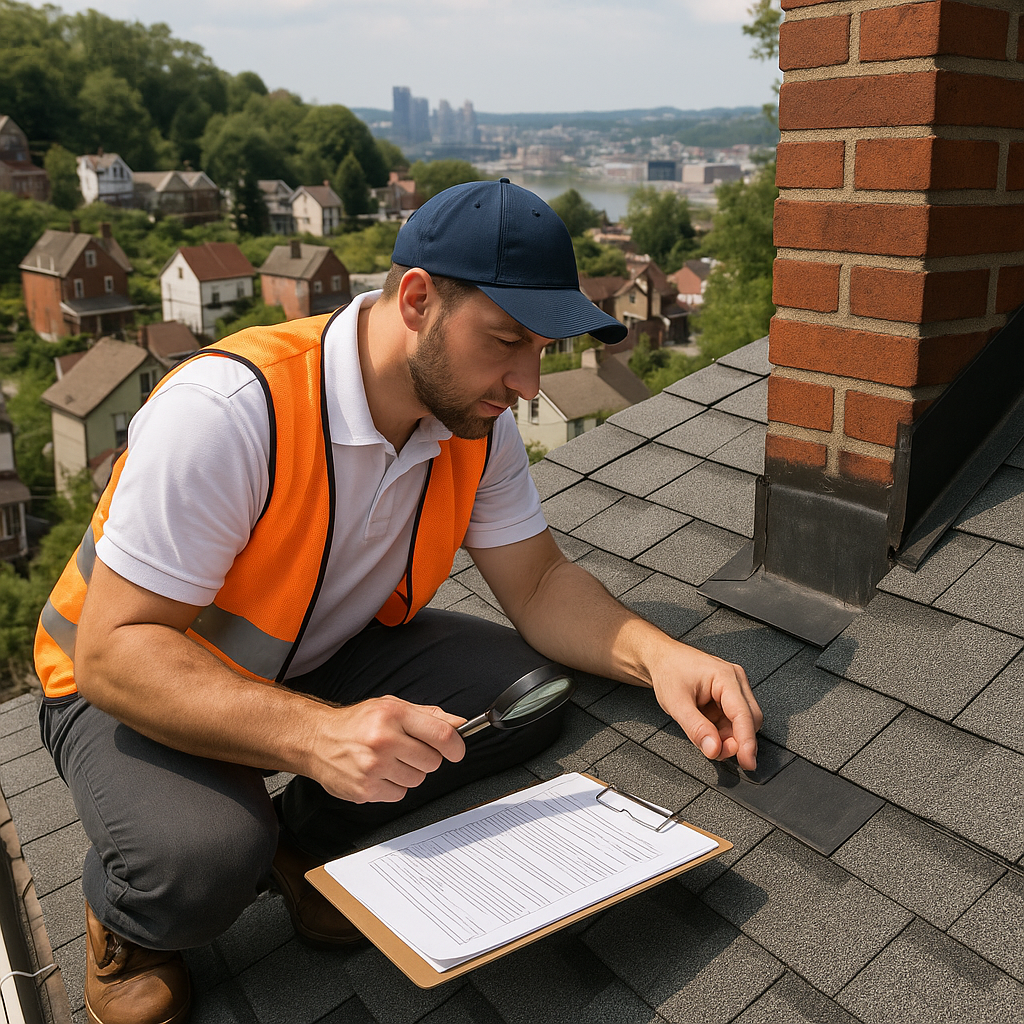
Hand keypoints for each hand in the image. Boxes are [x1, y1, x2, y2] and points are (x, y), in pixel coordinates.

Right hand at [308, 696, 466, 802]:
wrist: (317, 739)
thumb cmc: (356, 722)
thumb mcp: (393, 706)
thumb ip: (429, 715)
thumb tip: (460, 724)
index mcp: (393, 715)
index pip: (442, 735)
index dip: (456, 746)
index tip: (456, 750)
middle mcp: (383, 740)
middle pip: (432, 762)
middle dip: (427, 757)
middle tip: (409, 750)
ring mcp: (373, 767)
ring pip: (417, 780)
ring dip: (409, 772)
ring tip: (390, 760)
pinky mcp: (365, 790)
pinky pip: (399, 794)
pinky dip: (393, 786)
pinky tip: (379, 773)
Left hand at [649, 644, 762, 770]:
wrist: (662, 659)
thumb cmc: (669, 671)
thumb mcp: (676, 703)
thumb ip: (696, 728)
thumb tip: (714, 749)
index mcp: (726, 677)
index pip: (744, 715)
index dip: (747, 742)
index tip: (747, 762)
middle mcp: (735, 680)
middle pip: (750, 720)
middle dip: (736, 741)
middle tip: (716, 752)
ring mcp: (734, 687)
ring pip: (743, 723)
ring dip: (729, 738)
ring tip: (706, 739)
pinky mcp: (730, 696)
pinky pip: (734, 720)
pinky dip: (724, 732)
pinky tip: (709, 732)